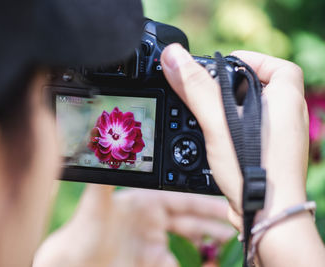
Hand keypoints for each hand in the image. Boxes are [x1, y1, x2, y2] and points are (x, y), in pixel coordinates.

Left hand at [33, 184, 234, 266]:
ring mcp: (151, 242)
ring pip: (188, 240)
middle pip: (190, 219)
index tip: (224, 205)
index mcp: (143, 202)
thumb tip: (105, 147)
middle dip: (213, 222)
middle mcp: (150, 220)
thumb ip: (104, 176)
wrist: (73, 265)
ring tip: (226, 245)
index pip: (180, 199)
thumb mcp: (95, 205)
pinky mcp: (151, 261)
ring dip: (207, 242)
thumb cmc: (81, 235)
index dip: (204, 203)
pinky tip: (204, 262)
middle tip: (235, 226)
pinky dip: (194, 261)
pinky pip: (177, 260)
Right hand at [161, 45, 324, 265]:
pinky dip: (231, 130)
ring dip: (230, 110)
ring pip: (252, 112)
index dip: (253, 60)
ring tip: (207, 115)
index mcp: (285, 100)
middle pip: (261, 88)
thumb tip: (173, 56)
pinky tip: (213, 138)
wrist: (266, 214)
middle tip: (209, 90)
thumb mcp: (219, 122)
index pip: (278, 66)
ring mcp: (279, 139)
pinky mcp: (268, 155)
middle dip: (233, 87)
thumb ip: (196, 87)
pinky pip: (249, 132)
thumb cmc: (254, 168)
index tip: (226, 64)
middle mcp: (287, 118)